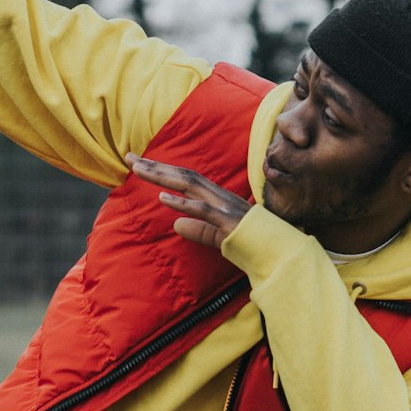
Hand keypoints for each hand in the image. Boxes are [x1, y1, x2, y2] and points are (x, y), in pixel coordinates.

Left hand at [127, 153, 250, 249]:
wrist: (282, 252)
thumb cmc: (253, 244)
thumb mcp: (219, 238)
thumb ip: (199, 230)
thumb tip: (175, 224)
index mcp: (217, 198)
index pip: (185, 179)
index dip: (162, 170)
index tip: (138, 163)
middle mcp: (219, 196)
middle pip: (183, 175)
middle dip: (155, 166)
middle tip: (129, 158)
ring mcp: (224, 207)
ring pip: (189, 185)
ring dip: (163, 176)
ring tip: (139, 170)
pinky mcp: (228, 221)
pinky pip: (203, 210)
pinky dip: (183, 203)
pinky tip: (164, 199)